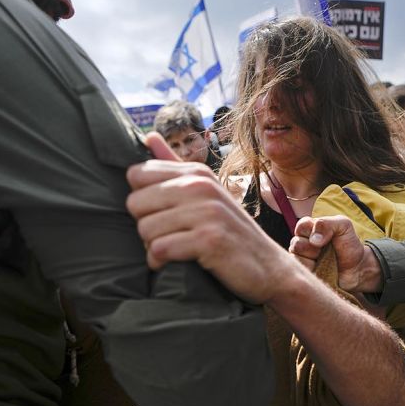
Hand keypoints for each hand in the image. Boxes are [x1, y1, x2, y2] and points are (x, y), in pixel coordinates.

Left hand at [126, 132, 298, 303]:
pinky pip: (160, 249)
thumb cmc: (231, 233)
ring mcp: (207, 212)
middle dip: (145, 226)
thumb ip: (175, 166)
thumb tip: (149, 136)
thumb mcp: (207, 192)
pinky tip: (173, 265)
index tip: (162, 214)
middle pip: (135, 203)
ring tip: (173, 252)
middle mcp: (201, 187)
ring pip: (145, 229)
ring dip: (152, 247)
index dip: (143, 199)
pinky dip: (160, 262)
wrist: (269, 268)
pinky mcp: (209, 240)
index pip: (136, 174)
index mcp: (197, 173)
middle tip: (167, 237)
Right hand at [290, 215, 381, 292]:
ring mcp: (302, 259)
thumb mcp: (343, 226)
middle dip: (313, 249)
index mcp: (309, 229)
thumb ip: (327, 224)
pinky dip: (311, 271)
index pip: (301, 226)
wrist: (357, 268)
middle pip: (296, 244)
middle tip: (325, 251)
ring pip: (295, 259)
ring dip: (312, 261)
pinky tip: (321, 270)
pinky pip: (299, 273)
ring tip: (325, 262)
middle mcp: (302, 243)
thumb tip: (313, 240)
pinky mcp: (304, 274)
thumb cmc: (349, 245)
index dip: (312, 232)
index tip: (326, 238)